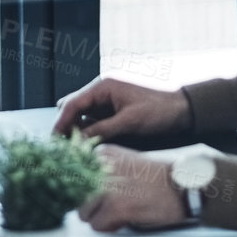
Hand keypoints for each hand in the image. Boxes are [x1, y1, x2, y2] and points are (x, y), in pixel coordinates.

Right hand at [53, 76, 190, 140]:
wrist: (181, 112)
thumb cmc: (158, 112)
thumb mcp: (130, 122)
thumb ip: (103, 130)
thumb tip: (78, 142)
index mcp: (103, 87)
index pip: (73, 103)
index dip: (61, 122)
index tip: (54, 140)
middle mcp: (101, 92)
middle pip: (72, 108)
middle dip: (65, 126)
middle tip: (62, 147)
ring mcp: (105, 103)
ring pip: (80, 117)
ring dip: (75, 131)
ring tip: (72, 150)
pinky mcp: (110, 114)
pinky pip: (91, 123)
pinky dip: (86, 134)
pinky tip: (86, 147)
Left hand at [76, 145, 188, 231]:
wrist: (183, 186)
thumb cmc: (157, 178)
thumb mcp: (125, 162)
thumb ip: (101, 172)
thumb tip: (79, 193)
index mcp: (102, 153)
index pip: (74, 177)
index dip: (86, 191)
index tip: (98, 195)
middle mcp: (101, 166)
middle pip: (77, 197)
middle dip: (93, 206)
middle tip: (117, 204)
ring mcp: (107, 187)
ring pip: (84, 214)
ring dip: (101, 217)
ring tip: (124, 209)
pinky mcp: (116, 207)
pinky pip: (98, 226)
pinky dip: (112, 226)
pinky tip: (129, 216)